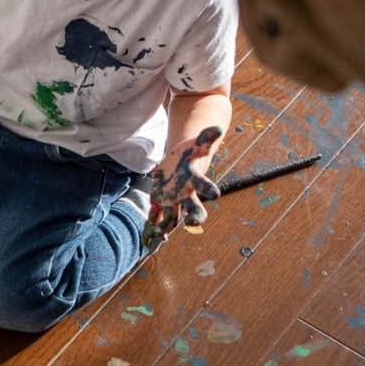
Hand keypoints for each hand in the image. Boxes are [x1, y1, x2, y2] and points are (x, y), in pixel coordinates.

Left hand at [141, 125, 220, 247]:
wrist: (182, 163)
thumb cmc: (191, 153)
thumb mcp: (196, 144)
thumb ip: (206, 138)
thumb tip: (218, 128)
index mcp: (196, 180)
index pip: (205, 185)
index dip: (209, 189)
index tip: (215, 194)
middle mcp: (188, 194)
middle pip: (194, 208)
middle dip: (195, 216)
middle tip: (192, 222)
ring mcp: (175, 201)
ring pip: (174, 218)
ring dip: (167, 226)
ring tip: (158, 235)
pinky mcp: (161, 202)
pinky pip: (157, 216)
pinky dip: (152, 224)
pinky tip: (147, 236)